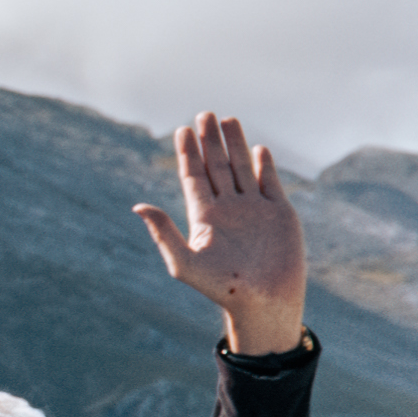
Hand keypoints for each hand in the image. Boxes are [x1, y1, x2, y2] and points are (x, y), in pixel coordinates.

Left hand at [136, 111, 308, 354]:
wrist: (264, 302)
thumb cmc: (222, 288)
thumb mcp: (185, 262)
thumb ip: (163, 233)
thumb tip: (138, 206)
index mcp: (204, 217)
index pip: (194, 177)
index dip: (188, 153)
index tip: (182, 130)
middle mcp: (228, 209)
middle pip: (216, 167)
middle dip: (210, 141)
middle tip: (204, 114)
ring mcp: (254, 210)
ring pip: (241, 169)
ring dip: (235, 144)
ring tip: (228, 119)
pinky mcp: (279, 214)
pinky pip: (270, 183)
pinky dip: (264, 165)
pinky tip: (258, 148)